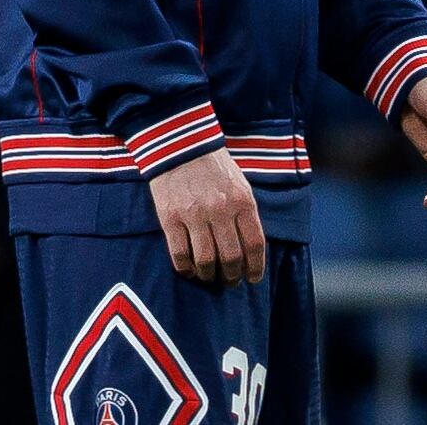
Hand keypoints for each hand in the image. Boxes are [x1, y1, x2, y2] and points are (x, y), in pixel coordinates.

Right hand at [148, 149, 266, 285]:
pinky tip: (189, 270)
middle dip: (233, 276)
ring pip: (206, 260)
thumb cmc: (213, 166)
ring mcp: (194, 215)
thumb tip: (249, 248)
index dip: (256, 267)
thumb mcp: (240, 184)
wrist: (180, 144)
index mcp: (242, 201)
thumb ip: (245, 213)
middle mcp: (220, 210)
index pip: (255, 244)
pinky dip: (185, 268)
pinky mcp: (170, 218)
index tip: (253, 278)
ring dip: (209, 275)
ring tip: (209, 277)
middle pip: (231, 257)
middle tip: (230, 281)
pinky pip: (179, 254)